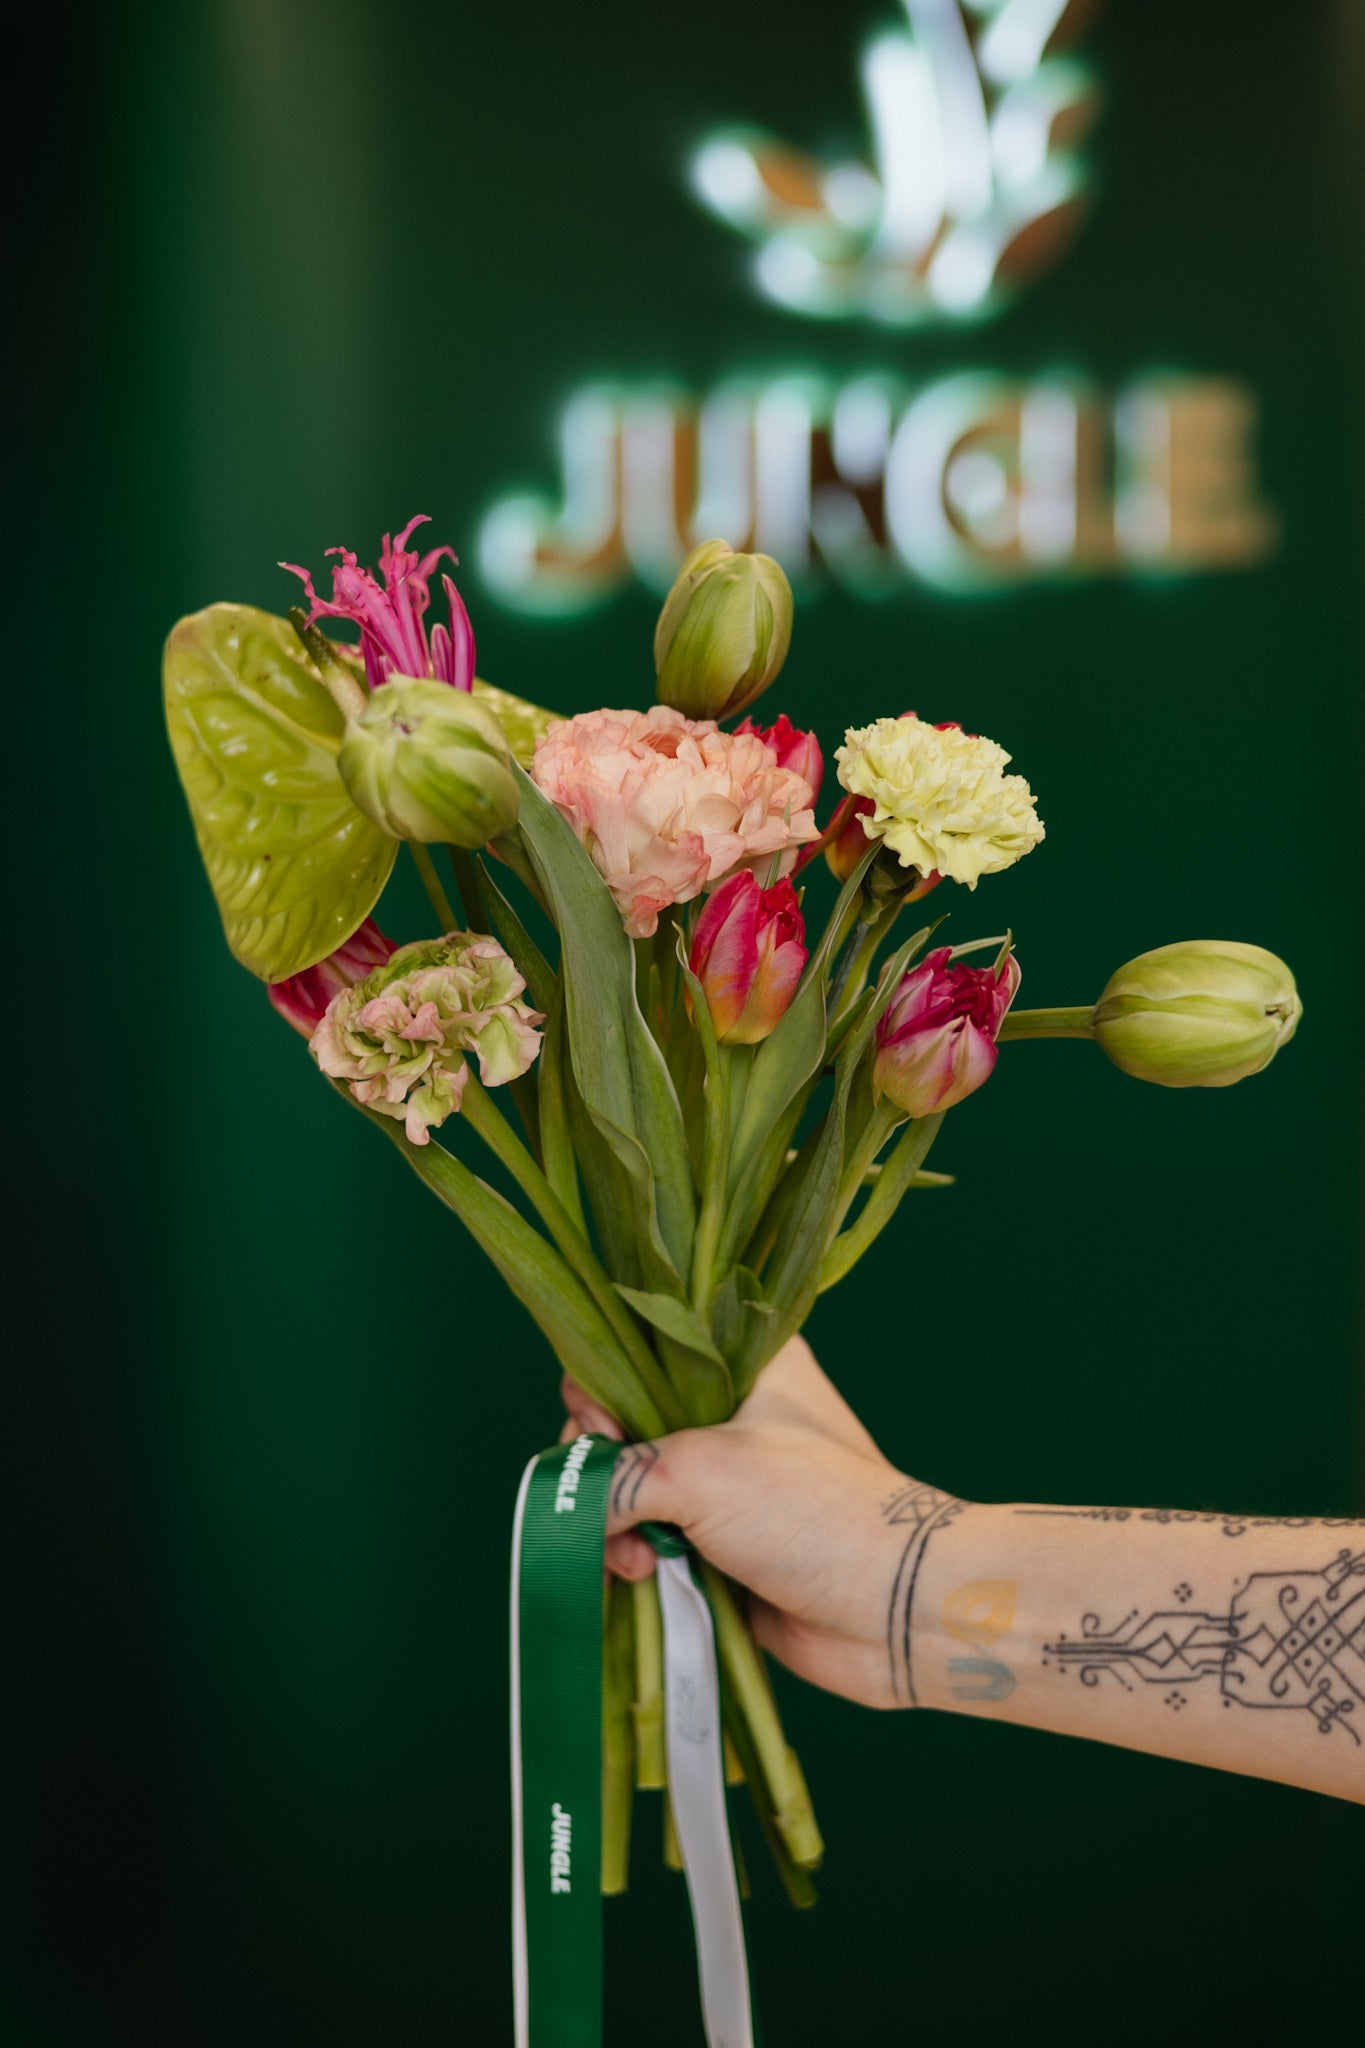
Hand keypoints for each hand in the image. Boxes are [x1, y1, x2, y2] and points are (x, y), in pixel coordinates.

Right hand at [560, 1335, 915, 1709]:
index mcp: (742, 1358)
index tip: (601, 1433)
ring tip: (633, 1563)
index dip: (602, 1390)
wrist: (893, 1611)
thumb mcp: (701, 1472)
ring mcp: (726, 1480)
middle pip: (622, 1423)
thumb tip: (566, 1506)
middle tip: (606, 1510)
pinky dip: (632, 1560)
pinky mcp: (721, 1542)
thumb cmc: (813, 1512)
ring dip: (614, 1528)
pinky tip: (638, 1580)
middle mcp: (731, 1410)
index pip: (637, 1350)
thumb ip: (616, 1477)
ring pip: (630, 1489)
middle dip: (600, 1473)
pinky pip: (650, 1540)